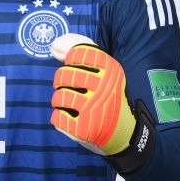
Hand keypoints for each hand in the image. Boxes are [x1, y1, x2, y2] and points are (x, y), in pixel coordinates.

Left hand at [50, 33, 135, 154]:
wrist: (125, 134)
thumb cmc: (109, 98)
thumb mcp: (105, 71)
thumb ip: (80, 52)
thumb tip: (54, 45)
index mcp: (111, 69)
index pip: (77, 53)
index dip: (71, 61)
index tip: (78, 69)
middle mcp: (103, 87)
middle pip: (63, 75)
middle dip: (61, 82)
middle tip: (71, 89)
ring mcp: (93, 108)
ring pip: (58, 97)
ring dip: (60, 101)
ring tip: (70, 104)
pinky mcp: (84, 129)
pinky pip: (57, 117)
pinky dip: (60, 118)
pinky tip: (71, 119)